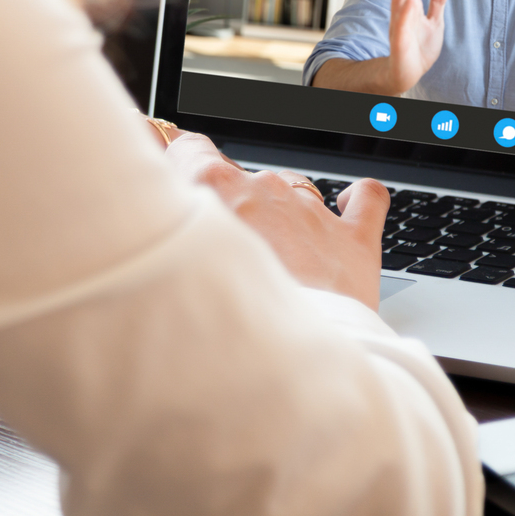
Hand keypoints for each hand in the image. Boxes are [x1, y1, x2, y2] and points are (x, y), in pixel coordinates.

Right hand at [163, 132, 387, 308]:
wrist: (284, 368)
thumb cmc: (221, 324)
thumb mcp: (169, 268)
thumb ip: (164, 228)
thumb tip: (149, 216)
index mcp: (214, 186)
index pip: (186, 147)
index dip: (176, 155)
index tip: (167, 156)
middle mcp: (264, 188)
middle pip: (241, 179)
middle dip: (232, 208)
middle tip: (223, 252)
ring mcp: (311, 210)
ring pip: (293, 191)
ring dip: (281, 217)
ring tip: (274, 265)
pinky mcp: (352, 238)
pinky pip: (365, 198)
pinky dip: (356, 199)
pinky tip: (347, 204)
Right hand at [387, 0, 449, 93]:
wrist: (406, 74)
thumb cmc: (419, 48)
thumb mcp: (434, 21)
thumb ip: (437, 1)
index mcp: (410, 8)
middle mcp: (402, 15)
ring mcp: (400, 28)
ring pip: (400, 3)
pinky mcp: (401, 44)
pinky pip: (402, 28)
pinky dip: (405, 15)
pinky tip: (410, 1)